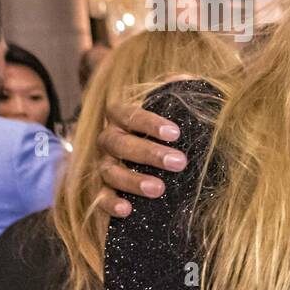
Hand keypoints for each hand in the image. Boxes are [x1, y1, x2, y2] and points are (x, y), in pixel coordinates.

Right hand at [97, 98, 186, 217]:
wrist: (153, 161)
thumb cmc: (166, 130)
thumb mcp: (171, 107)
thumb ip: (177, 90)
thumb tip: (189, 79)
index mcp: (122, 118)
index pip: (127, 113)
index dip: (149, 122)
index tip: (175, 133)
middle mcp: (109, 140)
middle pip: (120, 144)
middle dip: (149, 153)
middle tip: (179, 162)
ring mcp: (103, 166)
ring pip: (109, 172)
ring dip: (132, 180)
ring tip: (158, 188)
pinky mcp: (102, 191)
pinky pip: (100, 199)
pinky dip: (110, 204)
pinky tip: (127, 210)